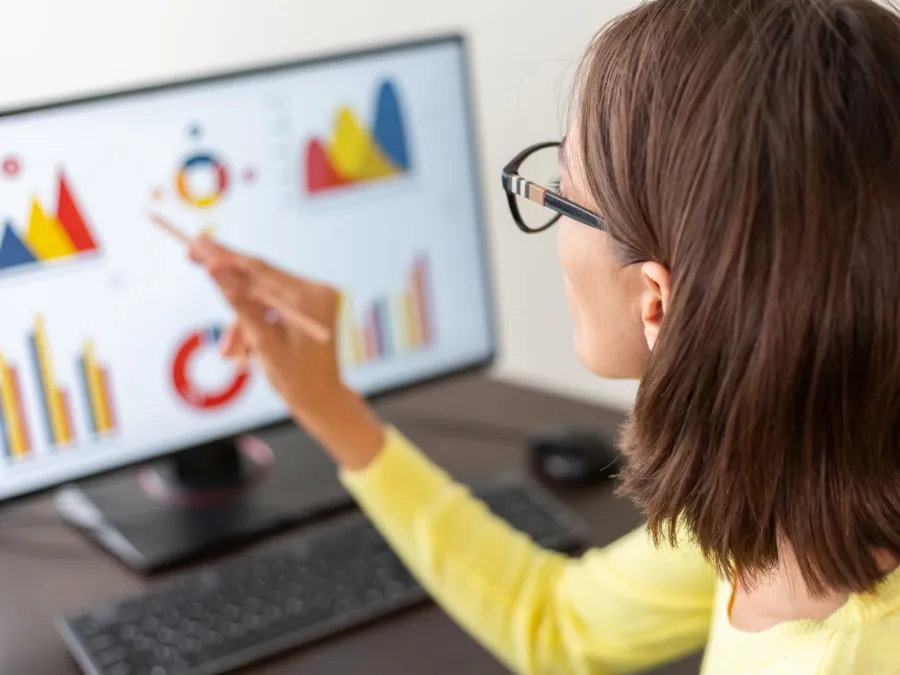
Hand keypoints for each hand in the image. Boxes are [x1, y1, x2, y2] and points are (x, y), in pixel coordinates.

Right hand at [189, 234, 384, 469]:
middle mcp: (316, 290)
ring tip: (231, 354)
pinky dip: (252, 326)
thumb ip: (240, 304)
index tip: (197, 241)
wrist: (321, 400)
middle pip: (259, 276)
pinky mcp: (304, 306)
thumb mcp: (263, 341)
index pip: (261, 268)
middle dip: (228, 287)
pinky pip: (267, 307)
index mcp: (312, 296)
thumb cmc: (296, 378)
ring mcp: (312, 297)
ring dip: (240, 323)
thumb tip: (214, 268)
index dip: (225, 255)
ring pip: (259, 297)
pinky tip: (246, 354)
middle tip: (190, 257)